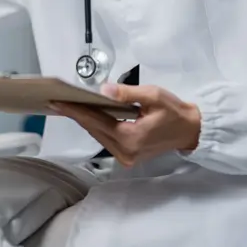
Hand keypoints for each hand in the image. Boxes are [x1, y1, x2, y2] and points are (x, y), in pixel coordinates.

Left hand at [49, 83, 201, 166]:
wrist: (190, 131)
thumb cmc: (174, 112)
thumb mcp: (153, 96)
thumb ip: (127, 93)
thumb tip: (103, 90)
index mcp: (131, 137)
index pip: (95, 121)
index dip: (75, 111)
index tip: (57, 102)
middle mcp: (125, 151)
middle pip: (94, 129)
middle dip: (76, 114)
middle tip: (58, 101)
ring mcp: (126, 157)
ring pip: (98, 135)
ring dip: (85, 120)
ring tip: (68, 106)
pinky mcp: (128, 156)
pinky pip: (106, 139)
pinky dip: (97, 126)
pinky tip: (88, 115)